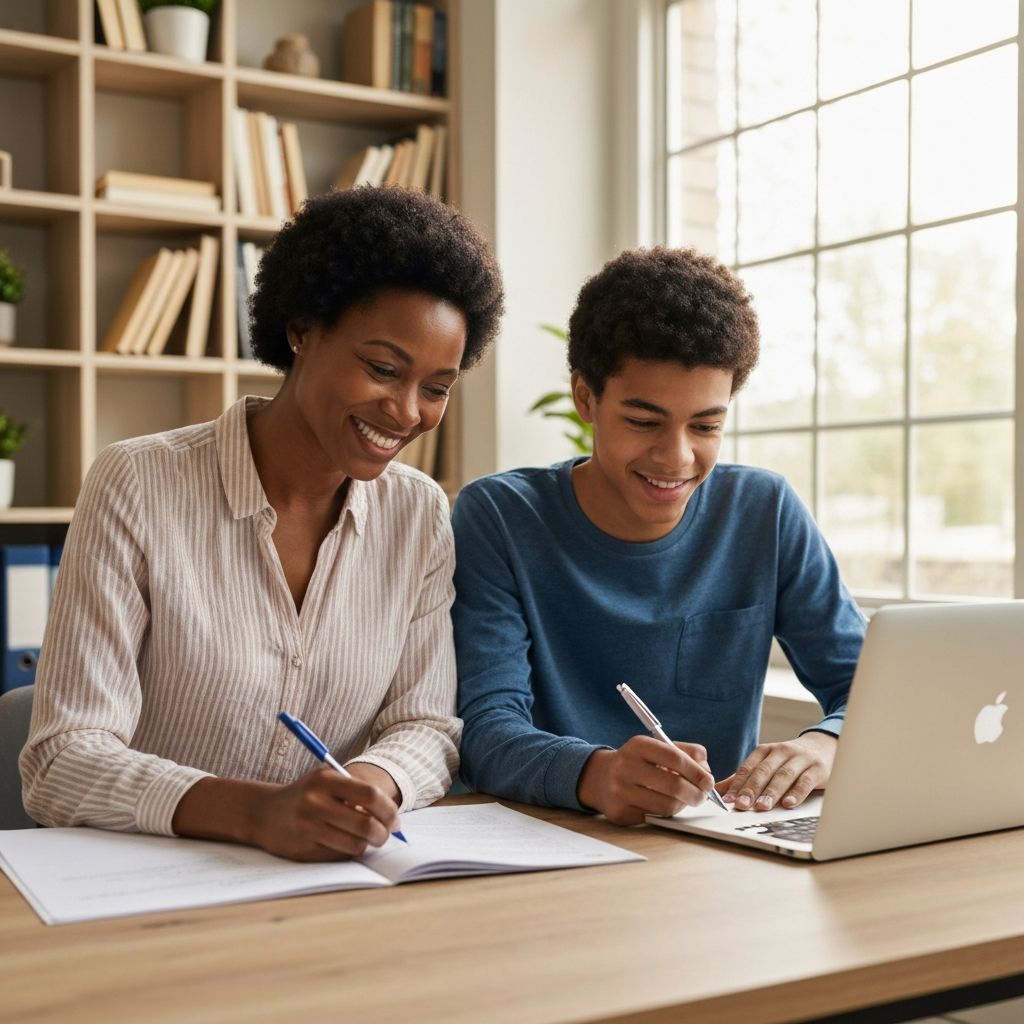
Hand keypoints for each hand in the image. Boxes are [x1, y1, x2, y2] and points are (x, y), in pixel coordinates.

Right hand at [249, 767, 400, 861]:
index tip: (395, 821)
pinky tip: (342, 844)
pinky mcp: (303, 849)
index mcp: (326, 780)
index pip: (370, 795)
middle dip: (383, 834)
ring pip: (355, 844)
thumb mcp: (327, 783)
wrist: (263, 813)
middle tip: (385, 836)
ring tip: (363, 840)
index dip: (389, 810)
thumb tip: (390, 817)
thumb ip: (354, 794)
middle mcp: (315, 802)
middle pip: (366, 823)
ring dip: (366, 845)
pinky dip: (348, 852)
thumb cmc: (306, 796)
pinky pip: (339, 855)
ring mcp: (308, 827)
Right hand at [577, 736, 715, 826]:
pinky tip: (662, 805)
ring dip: (682, 806)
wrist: (600, 778)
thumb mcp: (656, 748)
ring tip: (684, 801)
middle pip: (674, 785)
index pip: (675, 758)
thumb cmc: (637, 762)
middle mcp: (626, 766)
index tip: (709, 781)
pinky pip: (653, 818)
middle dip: (696, 794)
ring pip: (666, 806)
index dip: (697, 772)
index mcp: (638, 745)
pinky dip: (664, 814)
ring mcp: (620, 791)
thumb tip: (706, 770)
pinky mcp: (619, 813)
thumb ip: (685, 753)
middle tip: (702, 796)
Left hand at [719, 731, 836, 811]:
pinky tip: (788, 804)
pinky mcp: (818, 768)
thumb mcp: (769, 763)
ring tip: (762, 807)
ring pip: (783, 776)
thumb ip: (747, 777)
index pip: (747, 768)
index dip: (736, 784)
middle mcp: (781, 752)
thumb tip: (720, 791)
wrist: (825, 746)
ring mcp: (800, 759)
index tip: (727, 801)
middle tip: (741, 805)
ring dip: (771, 792)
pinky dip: (796, 793)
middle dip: (751, 789)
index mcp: (765, 750)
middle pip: (763, 771)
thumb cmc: (791, 760)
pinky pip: (806, 781)